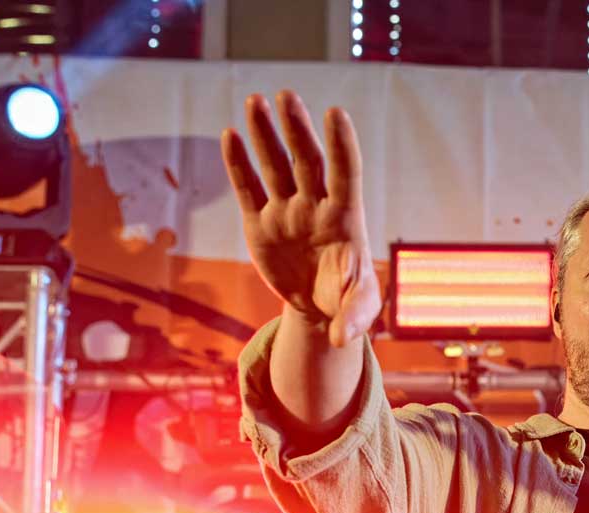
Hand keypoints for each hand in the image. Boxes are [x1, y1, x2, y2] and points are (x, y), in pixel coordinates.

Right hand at [221, 90, 380, 346]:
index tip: (336, 114)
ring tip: (256, 100)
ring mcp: (286, 211)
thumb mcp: (358, 310)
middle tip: (287, 97)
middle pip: (306, 161)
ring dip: (266, 135)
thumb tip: (342, 339)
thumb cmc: (347, 300)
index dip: (341, 145)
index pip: (345, 173)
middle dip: (296, 130)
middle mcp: (315, 207)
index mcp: (346, 219)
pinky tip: (230, 135)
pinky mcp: (260, 223)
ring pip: (275, 167)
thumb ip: (355, 318)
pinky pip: (248, 189)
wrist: (320, 309)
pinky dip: (238, 164)